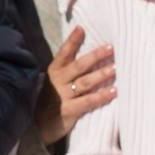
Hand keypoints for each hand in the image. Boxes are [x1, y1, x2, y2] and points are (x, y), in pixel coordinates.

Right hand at [37, 25, 115, 143]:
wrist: (37, 126)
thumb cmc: (54, 99)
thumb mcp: (59, 81)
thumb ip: (73, 69)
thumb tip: (97, 53)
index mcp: (55, 71)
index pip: (64, 53)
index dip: (72, 41)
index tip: (81, 28)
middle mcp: (58, 81)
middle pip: (79, 66)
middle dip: (95, 56)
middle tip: (111, 48)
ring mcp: (62, 96)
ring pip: (85, 83)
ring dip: (101, 75)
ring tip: (116, 68)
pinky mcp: (68, 111)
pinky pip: (87, 102)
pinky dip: (100, 97)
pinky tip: (114, 92)